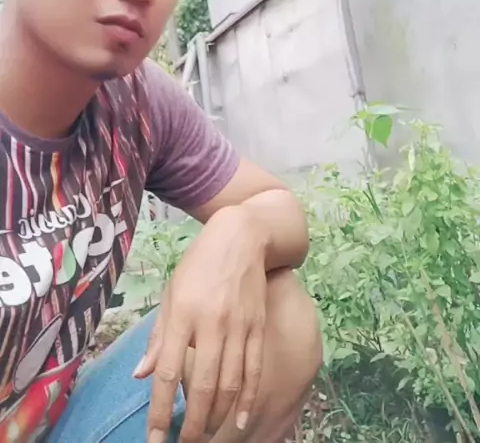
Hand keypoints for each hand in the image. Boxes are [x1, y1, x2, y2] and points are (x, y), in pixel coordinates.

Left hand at [134, 205, 267, 442]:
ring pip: (230, 384)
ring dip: (217, 417)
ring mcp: (238, 326)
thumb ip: (158, 336)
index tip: (155, 439)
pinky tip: (241, 421)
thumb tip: (141, 374)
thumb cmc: (199, 265)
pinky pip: (254, 370)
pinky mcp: (258, 326)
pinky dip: (248, 400)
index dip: (161, 411)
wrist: (241, 237)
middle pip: (203, 385)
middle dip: (192, 424)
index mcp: (182, 315)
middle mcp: (211, 323)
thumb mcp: (171, 293)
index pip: (169, 373)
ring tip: (206, 436)